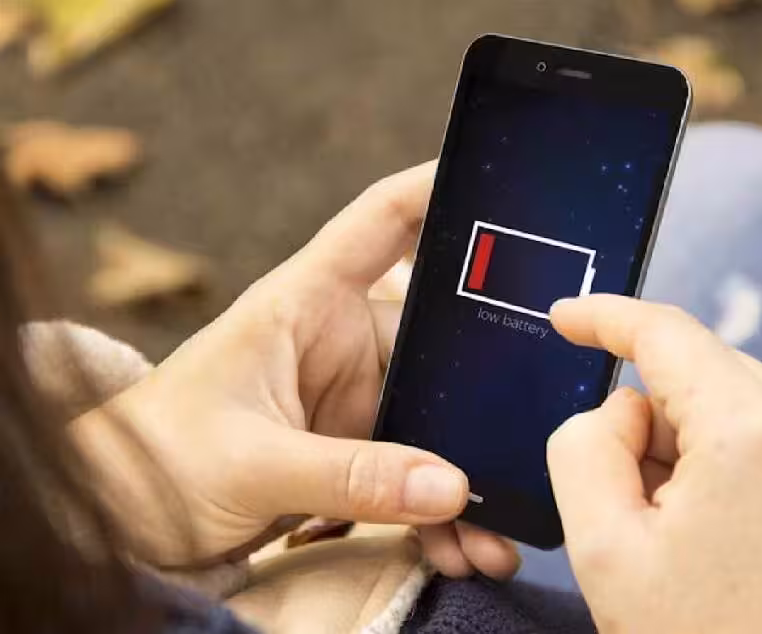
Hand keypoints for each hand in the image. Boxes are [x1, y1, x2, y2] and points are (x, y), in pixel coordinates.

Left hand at [76, 163, 517, 578]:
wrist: (121, 518)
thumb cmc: (158, 457)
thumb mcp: (249, 462)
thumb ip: (348, 475)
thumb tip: (450, 488)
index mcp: (304, 304)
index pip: (381, 223)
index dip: (437, 190)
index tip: (502, 184)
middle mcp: (338, 343)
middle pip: (436, 338)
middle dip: (486, 388)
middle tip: (538, 429)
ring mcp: (350, 401)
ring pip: (435, 420)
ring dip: (467, 474)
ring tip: (497, 534)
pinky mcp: (352, 452)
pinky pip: (414, 473)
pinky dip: (439, 511)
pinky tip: (465, 548)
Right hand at [547, 295, 761, 633]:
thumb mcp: (604, 548)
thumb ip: (584, 446)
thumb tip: (621, 409)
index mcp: (749, 432)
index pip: (664, 332)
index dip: (604, 316)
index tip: (567, 318)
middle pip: (694, 373)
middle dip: (646, 418)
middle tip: (628, 501)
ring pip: (726, 404)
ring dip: (684, 448)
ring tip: (681, 536)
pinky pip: (761, 435)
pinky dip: (720, 464)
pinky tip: (718, 536)